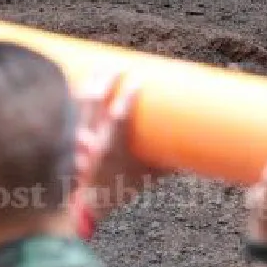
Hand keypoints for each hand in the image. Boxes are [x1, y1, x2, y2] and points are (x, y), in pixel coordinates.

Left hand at [75, 72, 166, 221]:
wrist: (86, 201)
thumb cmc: (120, 189)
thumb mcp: (146, 177)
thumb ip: (169, 163)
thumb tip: (196, 152)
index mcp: (111, 149)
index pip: (118, 116)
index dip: (127, 96)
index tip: (139, 79)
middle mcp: (91, 138)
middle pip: (95, 100)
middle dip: (107, 78)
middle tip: (121, 65)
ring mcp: (77, 134)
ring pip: (81, 100)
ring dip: (92, 80)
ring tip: (103, 65)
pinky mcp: (70, 132)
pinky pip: (71, 106)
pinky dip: (78, 92)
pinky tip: (85, 80)